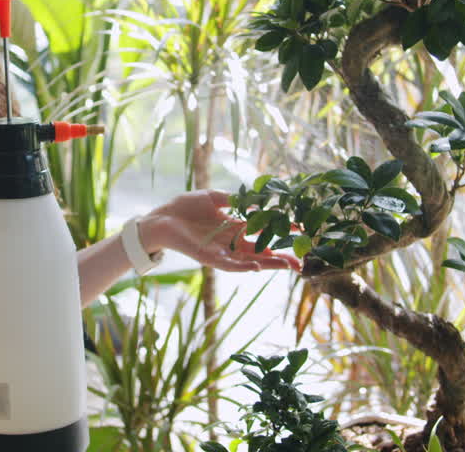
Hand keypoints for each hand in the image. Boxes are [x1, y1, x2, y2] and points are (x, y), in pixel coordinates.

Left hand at [143, 190, 300, 272]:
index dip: (281, 233)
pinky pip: (228, 265)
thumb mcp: (215, 198)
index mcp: (235, 228)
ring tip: (288, 266)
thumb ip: (236, 199)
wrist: (162, 217)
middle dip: (282, 257)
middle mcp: (231, 243)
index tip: (300, 231)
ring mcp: (221, 252)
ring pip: (250, 262)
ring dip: (268, 264)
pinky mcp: (208, 258)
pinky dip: (242, 267)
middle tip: (302, 261)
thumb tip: (259, 198)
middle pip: (262, 253)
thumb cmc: (186, 207)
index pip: (263, 233)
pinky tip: (256, 267)